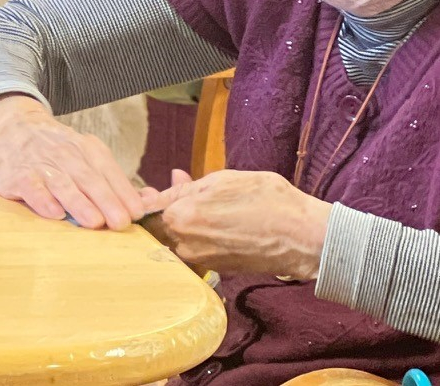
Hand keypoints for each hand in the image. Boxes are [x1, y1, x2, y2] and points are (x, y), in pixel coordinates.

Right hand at [0, 94, 146, 229]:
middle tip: (120, 223)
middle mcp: (65, 154)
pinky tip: (54, 213)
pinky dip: (43, 200)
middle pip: (89, 179)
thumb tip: (151, 201)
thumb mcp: (87, 154)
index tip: (136, 213)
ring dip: (78, 203)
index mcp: (87, 149)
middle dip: (106, 200)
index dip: (123, 192)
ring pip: (62, 184)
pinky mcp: (17, 175)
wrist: (13, 127)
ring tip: (94, 222)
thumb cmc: (57, 151)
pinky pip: (32, 187)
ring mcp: (40, 164)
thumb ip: (115, 180)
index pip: (109, 171)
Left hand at [141, 168, 330, 279]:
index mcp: (179, 217)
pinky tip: (217, 227)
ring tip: (205, 213)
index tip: (154, 194)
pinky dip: (201, 240)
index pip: (149, 209)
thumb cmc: (265, 200)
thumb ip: (188, 187)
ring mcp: (200, 261)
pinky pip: (197, 253)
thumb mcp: (222, 180)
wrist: (303, 237)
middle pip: (160, 229)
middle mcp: (184, 243)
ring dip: (184, 227)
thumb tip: (170, 181)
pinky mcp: (217, 271)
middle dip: (166, 214)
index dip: (151, 199)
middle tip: (180, 201)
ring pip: (178, 242)